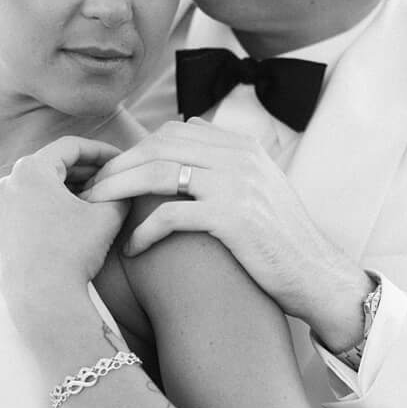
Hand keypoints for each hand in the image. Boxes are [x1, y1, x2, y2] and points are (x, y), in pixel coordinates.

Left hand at [0, 136, 125, 332]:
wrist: (42, 296)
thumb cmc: (72, 252)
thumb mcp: (107, 215)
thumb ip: (121, 190)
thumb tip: (132, 183)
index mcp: (31, 169)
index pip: (72, 146)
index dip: (102, 150)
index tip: (123, 159)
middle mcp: (10, 181)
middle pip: (55, 163)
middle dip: (87, 169)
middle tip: (115, 176)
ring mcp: (3, 204)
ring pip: (44, 183)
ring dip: (73, 186)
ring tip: (101, 196)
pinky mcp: (4, 224)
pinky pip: (34, 202)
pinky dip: (57, 202)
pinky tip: (80, 214)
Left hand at [83, 120, 372, 348]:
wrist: (317, 276)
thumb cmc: (277, 242)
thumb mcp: (255, 191)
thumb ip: (220, 170)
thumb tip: (174, 161)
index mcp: (241, 146)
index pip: (173, 131)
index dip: (135, 150)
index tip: (110, 173)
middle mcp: (239, 156)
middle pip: (159, 147)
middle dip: (117, 167)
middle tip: (89, 191)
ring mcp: (237, 184)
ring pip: (158, 173)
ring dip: (118, 192)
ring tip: (95, 212)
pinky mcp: (233, 217)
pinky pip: (170, 215)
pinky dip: (144, 230)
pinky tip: (131, 248)